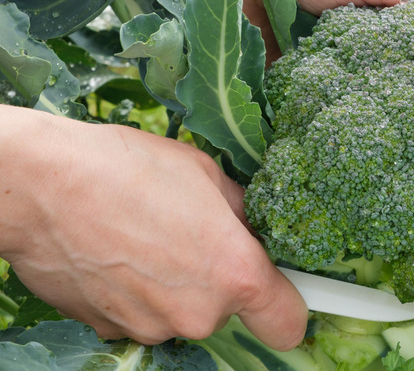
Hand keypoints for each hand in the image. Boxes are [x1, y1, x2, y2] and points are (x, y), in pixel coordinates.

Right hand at [0, 105, 307, 348]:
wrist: (38, 186)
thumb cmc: (127, 169)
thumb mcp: (206, 175)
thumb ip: (242, 213)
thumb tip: (253, 228)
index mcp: (235, 274)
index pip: (289, 324)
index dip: (288, 305)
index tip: (278, 287)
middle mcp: (199, 314)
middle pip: (229, 310)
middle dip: (219, 278)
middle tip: (192, 234)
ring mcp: (152, 327)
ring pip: (184, 311)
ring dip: (176, 285)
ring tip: (147, 237)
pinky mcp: (113, 331)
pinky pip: (145, 315)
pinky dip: (140, 293)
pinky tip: (120, 254)